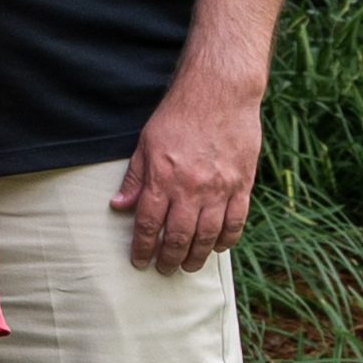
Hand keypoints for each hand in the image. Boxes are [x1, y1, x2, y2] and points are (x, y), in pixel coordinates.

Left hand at [116, 73, 264, 273]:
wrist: (219, 92)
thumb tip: (119, 205)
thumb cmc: (178, 115)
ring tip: (189, 265)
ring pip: (208, 235)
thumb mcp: (146, 143)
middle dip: (169, 258)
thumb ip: (135, 177)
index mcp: (163, 179)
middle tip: (165, 269)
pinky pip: (236, 220)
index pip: (149, 225)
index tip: (140, 261)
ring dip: (198, 255)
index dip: (143, 248)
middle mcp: (191, 188)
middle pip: (179, 236)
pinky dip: (228, 238)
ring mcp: (220, 188)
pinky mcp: (242, 183)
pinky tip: (220, 247)